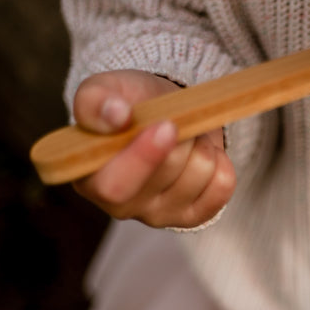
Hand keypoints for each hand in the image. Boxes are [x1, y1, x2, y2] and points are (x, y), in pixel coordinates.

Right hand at [71, 70, 234, 228]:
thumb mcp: (103, 91)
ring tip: (184, 138)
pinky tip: (202, 155)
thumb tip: (115, 115)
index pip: (114, 186)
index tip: (166, 125)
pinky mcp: (190, 217)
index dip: (144, 157)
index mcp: (88, 179)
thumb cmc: (127, 107)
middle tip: (170, 121)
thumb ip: (94, 100)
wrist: (162, 120)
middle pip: (168, 169)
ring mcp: (157, 216)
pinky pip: (222, 186)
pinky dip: (221, 162)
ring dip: (200, 144)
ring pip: (201, 173)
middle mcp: (119, 206)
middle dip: (179, 135)